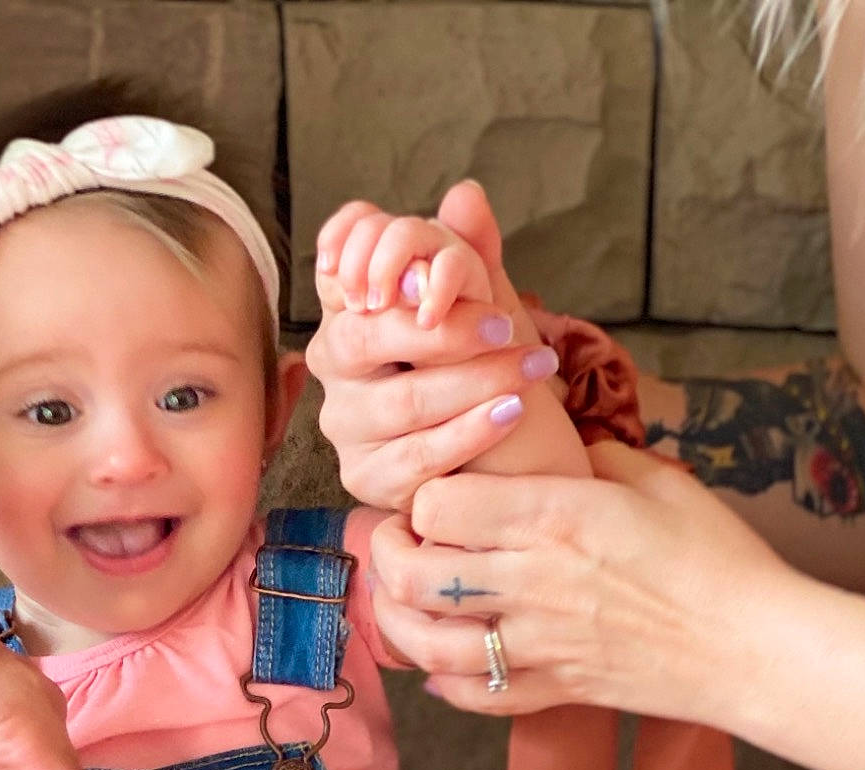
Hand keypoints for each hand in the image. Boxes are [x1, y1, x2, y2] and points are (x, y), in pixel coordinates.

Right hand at [305, 182, 559, 508]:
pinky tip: (510, 412)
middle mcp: (334, 365)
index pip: (341, 271)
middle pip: (366, 339)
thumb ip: (468, 252)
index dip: (374, 266)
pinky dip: (468, 432)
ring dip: (473, 382)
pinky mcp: (366, 478)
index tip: (433, 274)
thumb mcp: (477, 303)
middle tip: (505, 325)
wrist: (499, 456)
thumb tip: (466, 195)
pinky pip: (416, 456)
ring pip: (401, 402)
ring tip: (531, 368)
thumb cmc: (477, 367)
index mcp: (349, 308)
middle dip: (440, 331)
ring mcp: (345, 426)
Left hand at [371, 439, 786, 721]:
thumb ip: (592, 459)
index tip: (433, 496)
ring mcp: (539, 644)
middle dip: (389, 557)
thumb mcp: (656, 482)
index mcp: (555, 518)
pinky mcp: (554, 690)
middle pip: (415, 575)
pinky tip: (441, 668)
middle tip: (399, 544)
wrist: (754, 646)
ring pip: (428, 645)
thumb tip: (557, 448)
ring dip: (400, 623)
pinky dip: (445, 685)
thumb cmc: (717, 556)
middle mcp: (533, 582)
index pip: (438, 506)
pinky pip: (475, 696)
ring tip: (404, 602)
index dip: (421, 499)